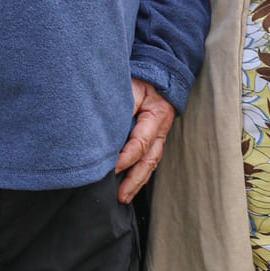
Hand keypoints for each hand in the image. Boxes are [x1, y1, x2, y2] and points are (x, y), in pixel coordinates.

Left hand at [116, 79, 175, 203]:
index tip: (111, 169)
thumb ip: (123, 106)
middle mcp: (161, 129)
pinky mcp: (155, 138)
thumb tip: (108, 126)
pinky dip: (140, 174)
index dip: (126, 157)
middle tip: (120, 196)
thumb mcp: (131, 86)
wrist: (160, 72)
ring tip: (124, 197)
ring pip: (151, 163)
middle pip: (149, 160)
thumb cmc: (142, 78)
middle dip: (134, 180)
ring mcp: (160, 135)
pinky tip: (130, 185)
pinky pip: (149, 159)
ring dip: (137, 181)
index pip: (141, 142)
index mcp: (156, 115)